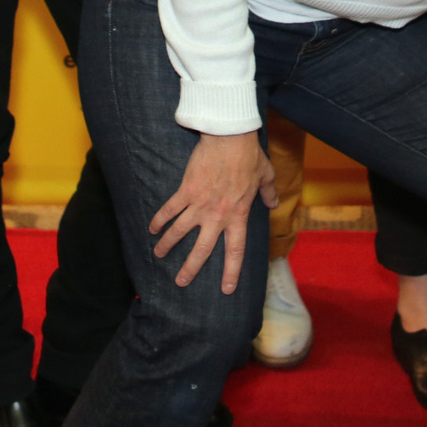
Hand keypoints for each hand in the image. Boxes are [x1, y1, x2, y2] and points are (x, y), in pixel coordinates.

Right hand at [149, 130, 276, 292]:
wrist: (229, 137)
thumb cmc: (249, 155)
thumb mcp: (265, 175)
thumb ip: (269, 193)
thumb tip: (274, 203)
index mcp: (238, 215)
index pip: (235, 250)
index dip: (231, 271)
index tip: (226, 289)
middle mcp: (217, 215)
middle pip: (202, 249)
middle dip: (190, 268)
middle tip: (180, 282)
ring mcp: (199, 204)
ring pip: (180, 231)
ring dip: (167, 244)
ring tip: (158, 254)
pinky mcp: (186, 190)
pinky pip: (169, 209)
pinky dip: (159, 219)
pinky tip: (151, 228)